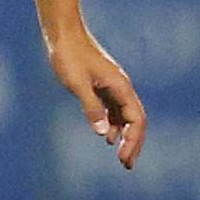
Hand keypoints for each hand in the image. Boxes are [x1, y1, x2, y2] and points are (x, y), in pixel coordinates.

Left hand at [49, 24, 146, 168]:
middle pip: (136, 119)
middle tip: (127, 165)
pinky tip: (108, 136)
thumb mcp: (77, 83)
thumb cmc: (69, 55)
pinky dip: (114, 124)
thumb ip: (91, 107)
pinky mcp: (102, 85)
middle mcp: (121, 86)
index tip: (123, 159)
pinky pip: (114, 109)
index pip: (136, 119)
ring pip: (126, 115)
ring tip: (122, 157)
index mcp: (120, 86)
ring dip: (125, 136)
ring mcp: (112, 86)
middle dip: (134, 143)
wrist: (63, 33)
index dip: (133, 141)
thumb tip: (103, 133)